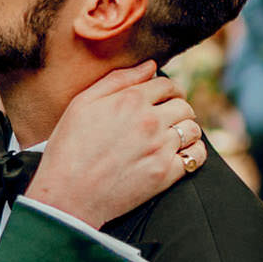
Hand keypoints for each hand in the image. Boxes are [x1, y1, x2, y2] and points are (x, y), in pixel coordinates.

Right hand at [28, 61, 203, 229]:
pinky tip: (180, 154)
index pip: (167, 84)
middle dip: (178, 108)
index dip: (167, 89)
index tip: (164, 98)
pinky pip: (196, 157)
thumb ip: (118, 80)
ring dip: (186, 130)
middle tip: (168, 118)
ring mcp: (160, 148)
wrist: (67, 195)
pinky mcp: (165, 174)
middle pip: (184, 106)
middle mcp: (150, 121)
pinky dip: (193, 153)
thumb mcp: (82, 103)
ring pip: (192, 129)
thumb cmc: (69, 148)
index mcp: (130, 100)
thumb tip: (150, 66)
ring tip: (174, 136)